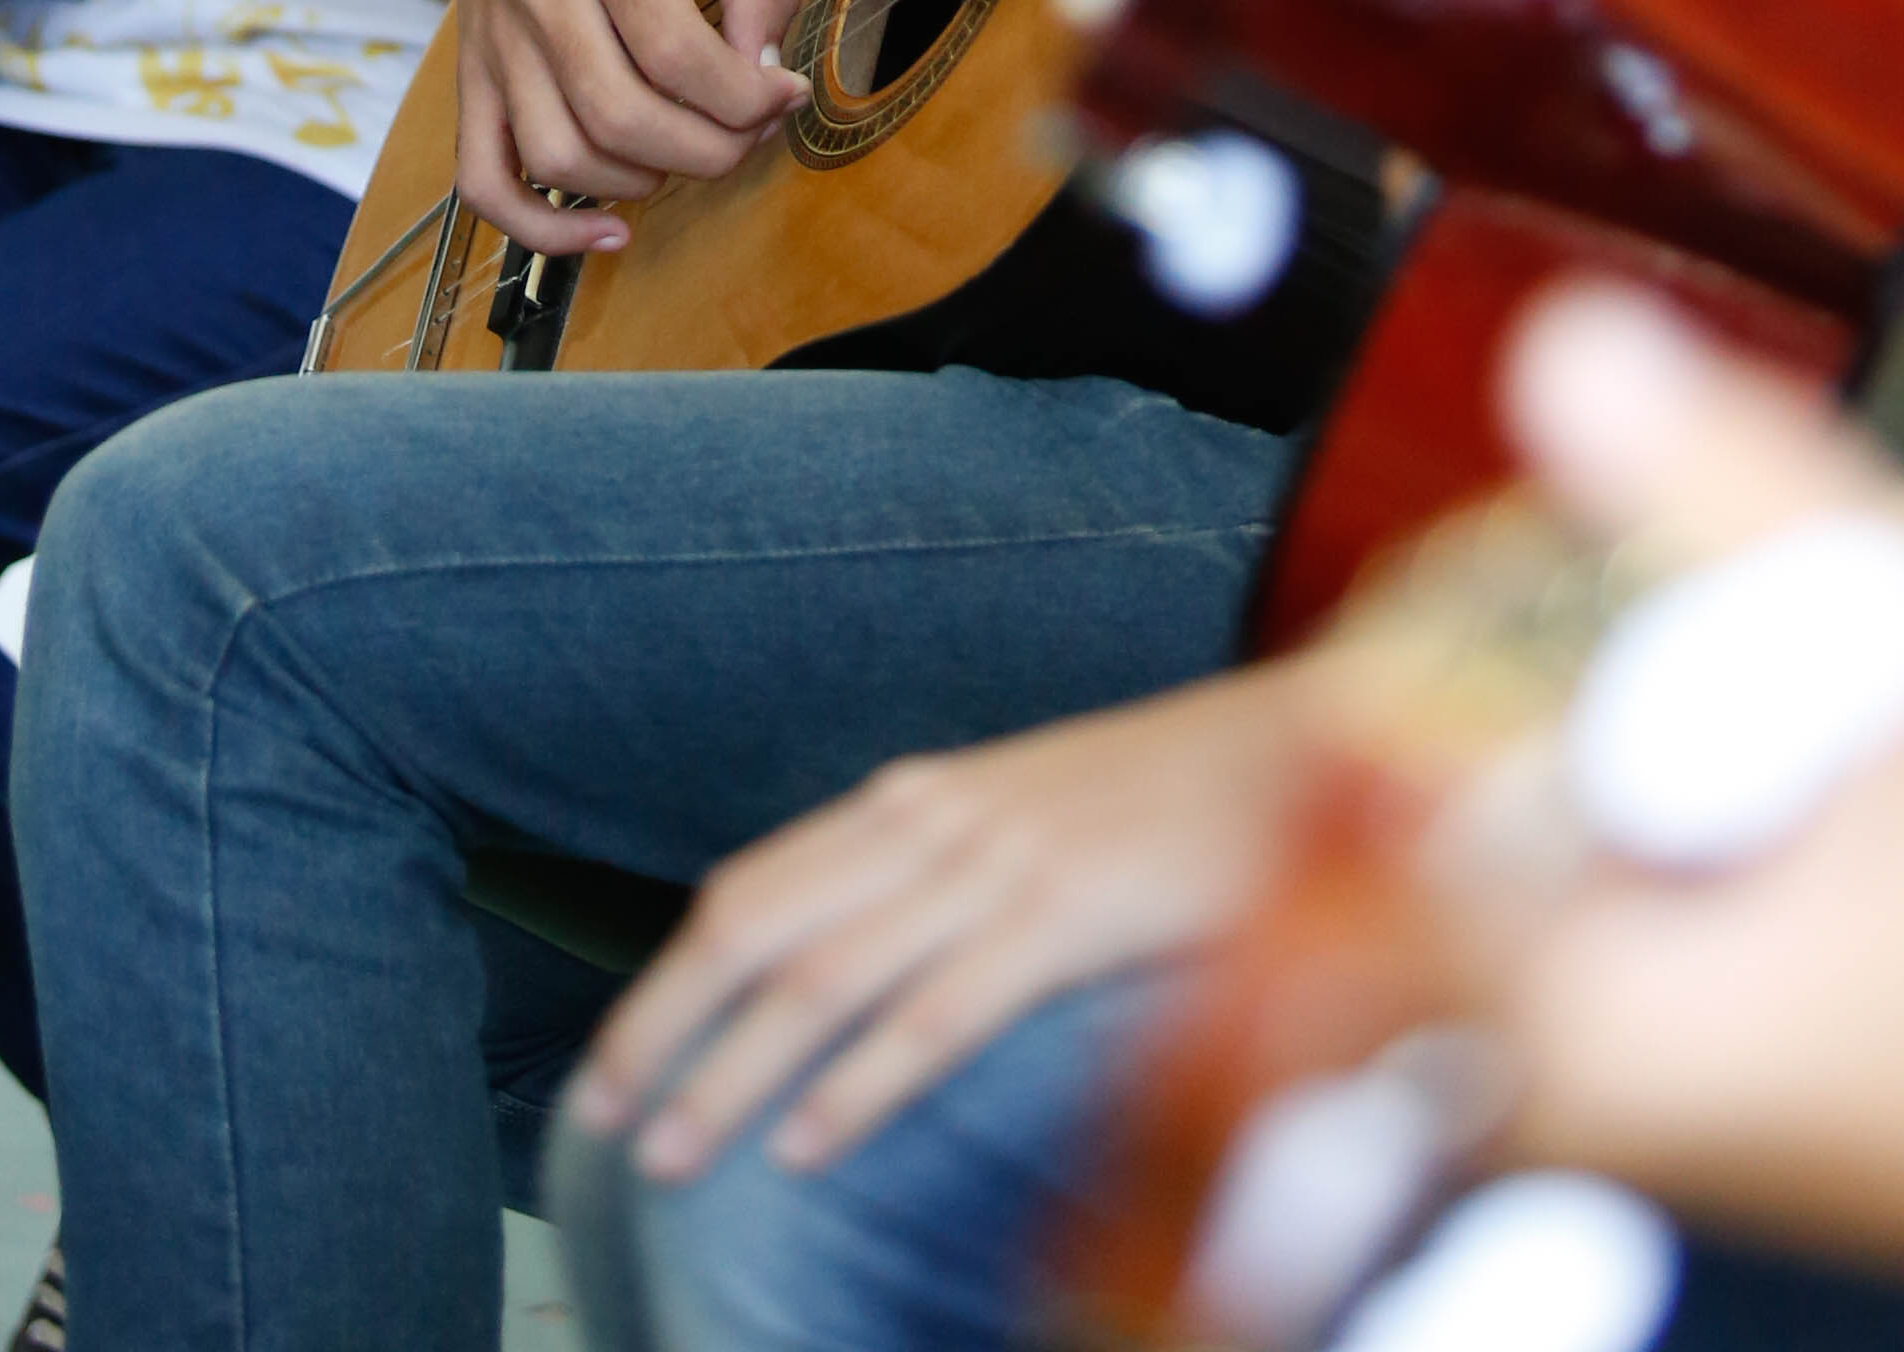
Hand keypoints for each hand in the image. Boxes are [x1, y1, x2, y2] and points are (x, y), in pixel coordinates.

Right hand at [444, 0, 806, 254]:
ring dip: (644, 180)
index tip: (784, 93)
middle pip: (624, 118)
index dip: (749, 98)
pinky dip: (539, 227)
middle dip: (712, 149)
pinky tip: (607, 230)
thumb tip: (763, 76)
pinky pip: (482, 178)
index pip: (680, 57)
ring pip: (559, 156)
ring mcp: (495, 38)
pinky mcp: (472, 69)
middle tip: (751, 129)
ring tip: (690, 148)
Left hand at [579, 668, 1325, 1183]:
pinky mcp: (1067, 916)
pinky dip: (861, 1085)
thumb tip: (857, 969)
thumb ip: (942, 884)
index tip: (609, 1068)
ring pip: (825, 979)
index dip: (665, 981)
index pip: (749, 889)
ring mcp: (997, 866)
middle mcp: (934, 822)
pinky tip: (810, 1147)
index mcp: (916, 801)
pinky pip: (937, 1013)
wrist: (1302, 746)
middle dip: (665, 1029)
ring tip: (671, 1157)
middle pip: (756, 928)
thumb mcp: (1028, 829)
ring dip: (734, 1075)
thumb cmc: (1167, 806)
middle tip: (601, 1126)